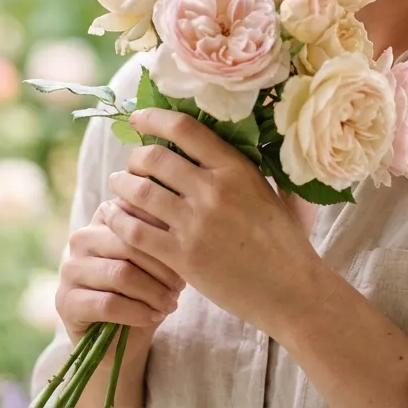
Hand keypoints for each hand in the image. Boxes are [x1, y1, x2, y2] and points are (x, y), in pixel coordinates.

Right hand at [55, 198, 185, 344]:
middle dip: (161, 267)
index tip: (188, 254)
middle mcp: (82, 238)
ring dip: (152, 292)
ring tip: (170, 304)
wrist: (123, 337)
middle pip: (129, 243)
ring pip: (120, 274)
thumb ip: (163, 234)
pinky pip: (108, 303)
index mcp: (105, 217)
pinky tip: (153, 317)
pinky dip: (137, 312)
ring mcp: (70, 269)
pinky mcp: (66, 301)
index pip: (137, 214)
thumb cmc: (145, 290)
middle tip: (181, 285)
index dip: (165, 234)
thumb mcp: (158, 259)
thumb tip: (185, 220)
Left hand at [105, 108, 322, 334]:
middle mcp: (213, 190)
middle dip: (135, 156)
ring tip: (118, 184)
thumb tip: (225, 140)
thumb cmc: (285, 241)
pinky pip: (136, 230)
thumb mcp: (270, 191)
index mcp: (236, 168)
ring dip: (122, 184)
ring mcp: (196, 224)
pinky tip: (115, 217)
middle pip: (154, 157)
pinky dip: (119, 219)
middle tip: (132, 163)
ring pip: (139, 191)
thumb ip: (246, 166)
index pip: (185, 129)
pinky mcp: (182, 257)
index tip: (139, 118)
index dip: (154, 118)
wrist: (291, 290)